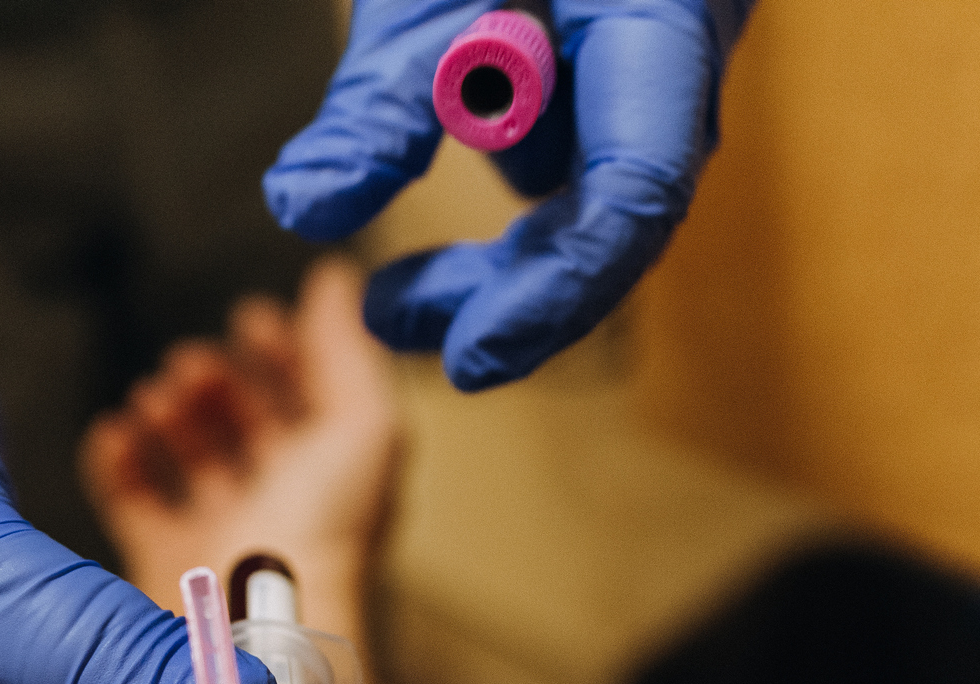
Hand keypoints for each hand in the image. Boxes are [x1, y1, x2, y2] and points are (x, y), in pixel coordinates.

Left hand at [262, 0, 751, 391]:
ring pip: (571, 215)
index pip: (630, 198)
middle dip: (501, 301)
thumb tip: (305, 208)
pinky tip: (422, 260)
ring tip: (388, 297)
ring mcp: (647, 102)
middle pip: (604, 234)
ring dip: (487, 263)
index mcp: (661, 34)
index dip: (554, 289)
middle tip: (391, 329)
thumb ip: (382, 96)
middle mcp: (674, 86)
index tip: (473, 354)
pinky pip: (553, 188)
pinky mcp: (607, 110)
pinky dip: (489, 226)